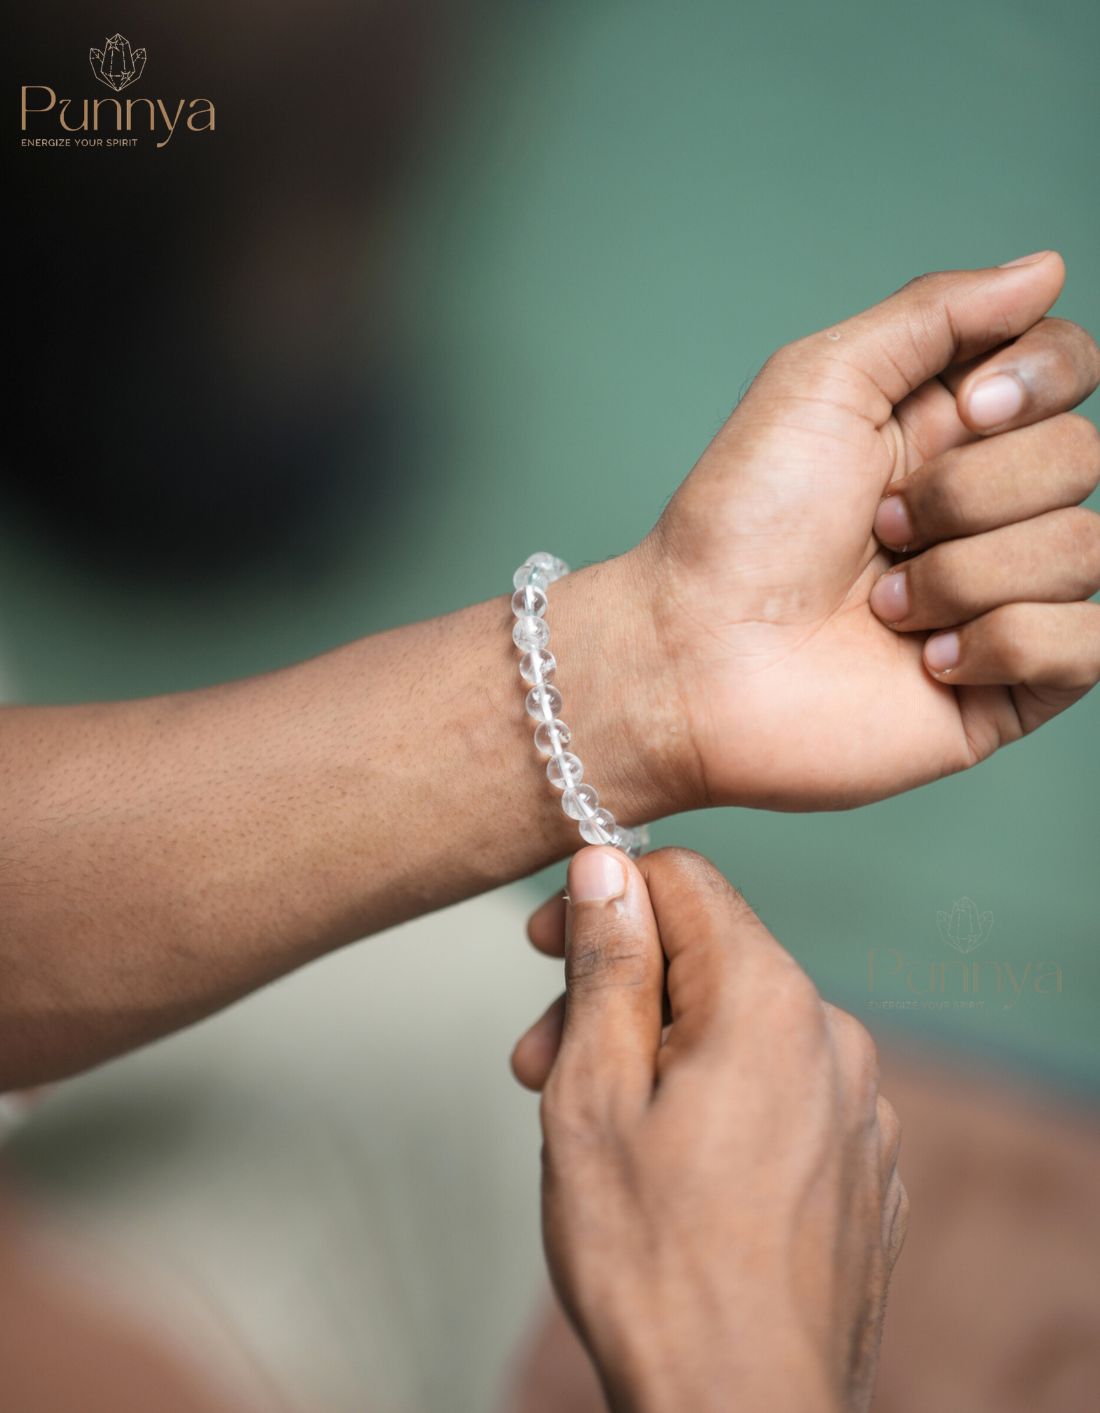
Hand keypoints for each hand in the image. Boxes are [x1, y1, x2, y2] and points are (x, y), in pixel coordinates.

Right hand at [513, 847, 906, 1412]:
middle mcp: (833, 1038)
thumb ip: (607, 964)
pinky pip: (779, 1091)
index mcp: (769, 1001)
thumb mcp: (594, 1094)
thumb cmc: (656, 1267)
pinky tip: (669, 1169)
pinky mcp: (861, 1166)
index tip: (544, 946)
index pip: (683, 881)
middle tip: (540, 1062)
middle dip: (617, 993)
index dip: (603, 897)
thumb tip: (605, 866)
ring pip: (739, 1028)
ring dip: (657, 1052)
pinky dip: (715, 1101)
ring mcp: (858, 1107)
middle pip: (707, 959)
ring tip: (596, 1126)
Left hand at [614, 252, 1099, 810]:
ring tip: (883, 604)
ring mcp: (1005, 598)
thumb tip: (1046, 270)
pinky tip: (924, 661)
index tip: (962, 410)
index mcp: (949, 430)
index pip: (1068, 367)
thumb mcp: (820, 382)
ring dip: (963, 576)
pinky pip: (1090, 644)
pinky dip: (999, 644)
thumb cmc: (738, 525)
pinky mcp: (1012, 686)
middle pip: (1083, 456)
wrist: (697, 656)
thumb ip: (935, 314)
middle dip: (966, 493)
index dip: (1039, 378)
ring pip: (1084, 549)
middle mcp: (988, 508)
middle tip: (880, 527)